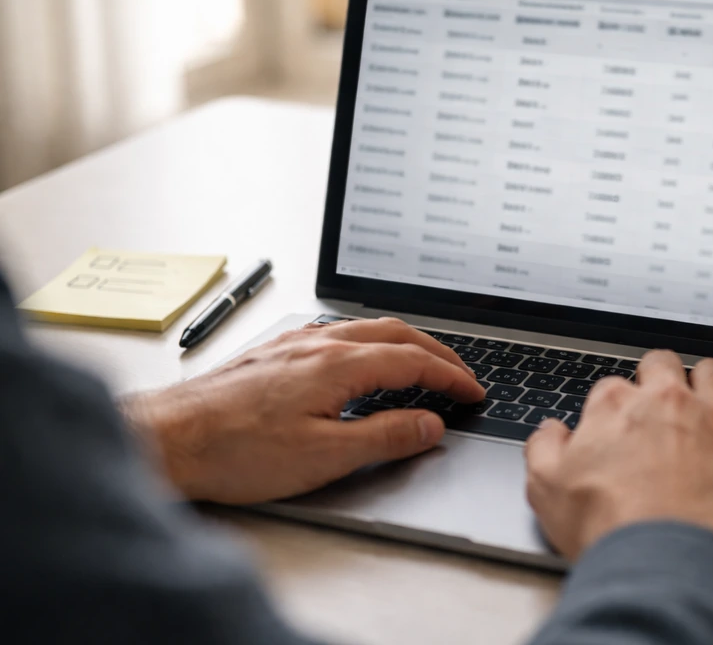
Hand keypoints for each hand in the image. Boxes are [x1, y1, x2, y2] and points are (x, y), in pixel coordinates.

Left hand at [121, 318, 483, 503]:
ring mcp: (293, 343)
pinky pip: (337, 332)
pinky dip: (369, 341)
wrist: (167, 438)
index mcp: (338, 364)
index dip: (450, 376)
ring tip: (422, 362)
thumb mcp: (323, 457)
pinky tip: (359, 358)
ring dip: (404, 342)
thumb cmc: (235, 450)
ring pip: (365, 328)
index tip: (473, 392)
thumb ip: (384, 437)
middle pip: (396, 334)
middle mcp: (318, 343)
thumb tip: (430, 424)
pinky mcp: (274, 352)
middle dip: (437, 352)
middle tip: (460, 373)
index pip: (413, 362)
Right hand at [524, 351, 712, 560]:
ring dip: (707, 383)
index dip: (613, 408)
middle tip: (658, 404)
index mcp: (616, 406)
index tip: (614, 428)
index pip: (612, 387)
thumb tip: (549, 432)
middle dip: (658, 377)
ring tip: (704, 402)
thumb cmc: (610, 528)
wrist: (670, 564)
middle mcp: (667, 401)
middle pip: (663, 365)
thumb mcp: (546, 491)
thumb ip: (544, 450)